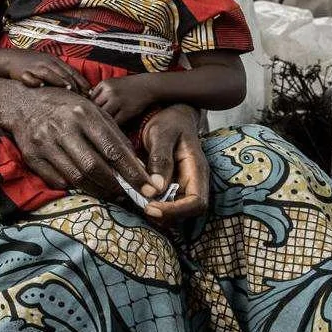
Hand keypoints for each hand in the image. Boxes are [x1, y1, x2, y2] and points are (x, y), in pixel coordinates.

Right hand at [2, 86, 149, 199]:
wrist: (22, 103)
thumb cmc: (65, 106)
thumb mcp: (92, 110)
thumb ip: (113, 135)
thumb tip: (136, 165)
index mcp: (83, 114)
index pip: (113, 150)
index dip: (133, 173)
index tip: (149, 188)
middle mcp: (63, 128)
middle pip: (94, 167)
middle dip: (115, 186)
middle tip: (128, 196)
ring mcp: (45, 143)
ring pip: (76, 177)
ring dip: (97, 190)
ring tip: (110, 193)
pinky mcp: (32, 156)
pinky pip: (57, 180)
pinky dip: (74, 186)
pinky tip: (84, 184)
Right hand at [6, 51, 87, 90]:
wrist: (10, 59)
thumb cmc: (31, 64)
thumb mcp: (47, 64)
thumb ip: (60, 73)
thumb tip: (75, 86)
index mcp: (55, 61)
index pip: (72, 71)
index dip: (82, 81)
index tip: (90, 92)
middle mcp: (47, 62)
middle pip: (64, 73)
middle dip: (75, 84)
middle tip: (84, 95)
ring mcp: (36, 66)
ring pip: (51, 74)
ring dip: (61, 82)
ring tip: (70, 90)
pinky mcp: (24, 72)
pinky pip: (32, 77)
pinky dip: (37, 81)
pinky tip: (42, 86)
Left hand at [89, 75, 153, 122]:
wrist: (147, 85)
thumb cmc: (127, 86)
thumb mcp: (112, 83)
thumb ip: (99, 91)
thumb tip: (85, 104)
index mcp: (104, 84)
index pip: (90, 99)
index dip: (90, 108)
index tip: (89, 115)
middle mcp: (110, 92)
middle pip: (96, 108)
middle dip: (95, 115)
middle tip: (93, 123)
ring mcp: (119, 101)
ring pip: (104, 116)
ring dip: (104, 121)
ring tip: (103, 126)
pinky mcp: (128, 111)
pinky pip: (116, 122)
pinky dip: (113, 125)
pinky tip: (113, 127)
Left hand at [139, 105, 209, 223]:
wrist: (167, 115)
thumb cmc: (168, 121)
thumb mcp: (162, 133)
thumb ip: (161, 158)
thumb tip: (158, 188)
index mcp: (197, 170)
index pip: (197, 203)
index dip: (176, 211)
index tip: (151, 208)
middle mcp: (192, 182)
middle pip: (186, 213)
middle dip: (165, 217)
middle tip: (139, 209)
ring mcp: (181, 186)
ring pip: (174, 212)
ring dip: (156, 214)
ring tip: (134, 204)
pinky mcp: (169, 187)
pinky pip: (163, 204)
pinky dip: (150, 206)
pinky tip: (133, 198)